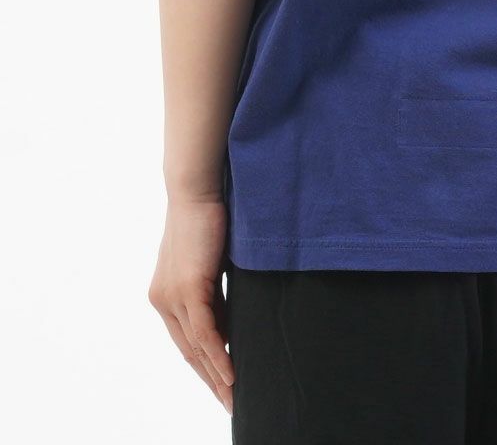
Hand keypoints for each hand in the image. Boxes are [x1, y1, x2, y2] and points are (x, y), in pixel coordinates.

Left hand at [148, 196, 234, 412]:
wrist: (196, 190)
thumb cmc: (207, 218)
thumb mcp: (209, 262)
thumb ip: (213, 290)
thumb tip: (230, 316)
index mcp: (165, 295)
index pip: (186, 340)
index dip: (204, 366)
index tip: (223, 384)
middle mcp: (163, 300)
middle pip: (189, 351)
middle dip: (211, 380)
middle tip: (230, 403)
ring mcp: (173, 296)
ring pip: (196, 347)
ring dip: (217, 375)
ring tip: (234, 397)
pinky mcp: (188, 288)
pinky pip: (205, 332)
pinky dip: (219, 355)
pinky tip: (232, 374)